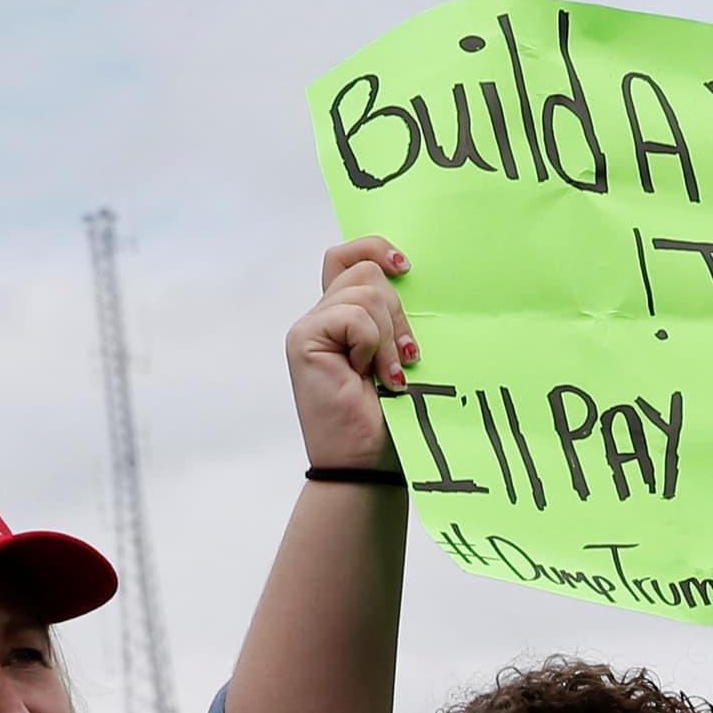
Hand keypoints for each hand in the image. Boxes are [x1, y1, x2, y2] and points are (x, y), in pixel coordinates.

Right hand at [288, 237, 414, 474]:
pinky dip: (372, 344)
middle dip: (398, 314)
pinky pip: (354, 316)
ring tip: (389, 375)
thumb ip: (393, 320)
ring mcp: (310, 327)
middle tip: (405, 360)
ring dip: (389, 336)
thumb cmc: (388, 419)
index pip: (347, 258)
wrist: (366, 463)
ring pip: (365, 291)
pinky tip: (369, 375)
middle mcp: (322, 317)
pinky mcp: (304, 339)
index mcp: (342, 319)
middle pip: (366, 272)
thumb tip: (409, 280)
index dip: (375, 249)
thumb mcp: (398, 357)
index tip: (406, 268)